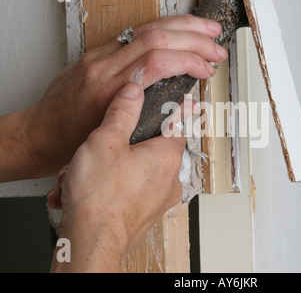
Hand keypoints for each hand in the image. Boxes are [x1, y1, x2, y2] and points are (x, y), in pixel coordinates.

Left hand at [11, 15, 226, 179]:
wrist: (38, 131)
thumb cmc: (68, 139)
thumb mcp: (113, 136)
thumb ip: (149, 119)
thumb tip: (184, 108)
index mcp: (108, 89)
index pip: (156, 61)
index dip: (189, 60)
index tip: (207, 69)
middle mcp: (104, 66)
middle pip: (156, 37)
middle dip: (194, 38)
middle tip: (216, 48)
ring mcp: (100, 56)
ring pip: (147, 28)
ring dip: (182, 26)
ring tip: (207, 31)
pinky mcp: (99, 53)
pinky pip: (136, 32)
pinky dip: (164, 30)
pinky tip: (179, 32)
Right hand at [50, 83, 189, 272]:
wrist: (90, 243)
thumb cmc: (100, 197)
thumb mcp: (106, 140)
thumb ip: (122, 111)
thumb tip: (133, 92)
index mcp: (167, 157)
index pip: (178, 124)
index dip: (174, 110)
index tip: (181, 102)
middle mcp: (169, 179)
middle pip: (150, 148)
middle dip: (121, 146)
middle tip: (99, 149)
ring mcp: (158, 200)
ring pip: (135, 171)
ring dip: (109, 169)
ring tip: (85, 174)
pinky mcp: (144, 214)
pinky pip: (129, 191)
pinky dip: (109, 188)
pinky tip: (87, 191)